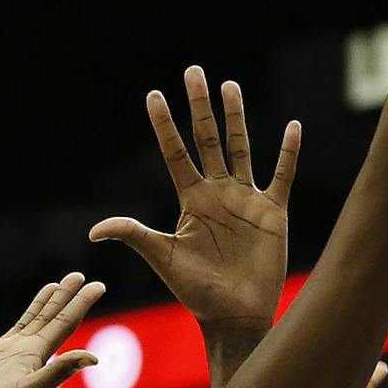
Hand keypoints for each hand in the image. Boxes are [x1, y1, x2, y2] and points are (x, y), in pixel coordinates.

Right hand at [0, 273, 102, 387]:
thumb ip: (57, 372)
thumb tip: (93, 358)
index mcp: (35, 358)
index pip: (64, 324)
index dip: (81, 303)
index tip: (97, 284)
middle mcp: (20, 354)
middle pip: (48, 318)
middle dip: (64, 297)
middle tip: (78, 276)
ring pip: (23, 321)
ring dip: (38, 304)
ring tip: (51, 285)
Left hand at [89, 69, 301, 331]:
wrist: (234, 316)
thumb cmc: (196, 292)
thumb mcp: (162, 258)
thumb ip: (134, 235)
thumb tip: (94, 230)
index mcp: (191, 201)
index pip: (175, 154)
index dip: (165, 126)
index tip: (153, 95)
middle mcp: (218, 194)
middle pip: (207, 140)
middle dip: (200, 107)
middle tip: (194, 71)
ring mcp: (246, 200)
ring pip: (241, 148)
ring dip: (236, 118)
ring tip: (231, 86)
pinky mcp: (273, 213)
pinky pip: (282, 176)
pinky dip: (288, 153)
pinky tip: (293, 127)